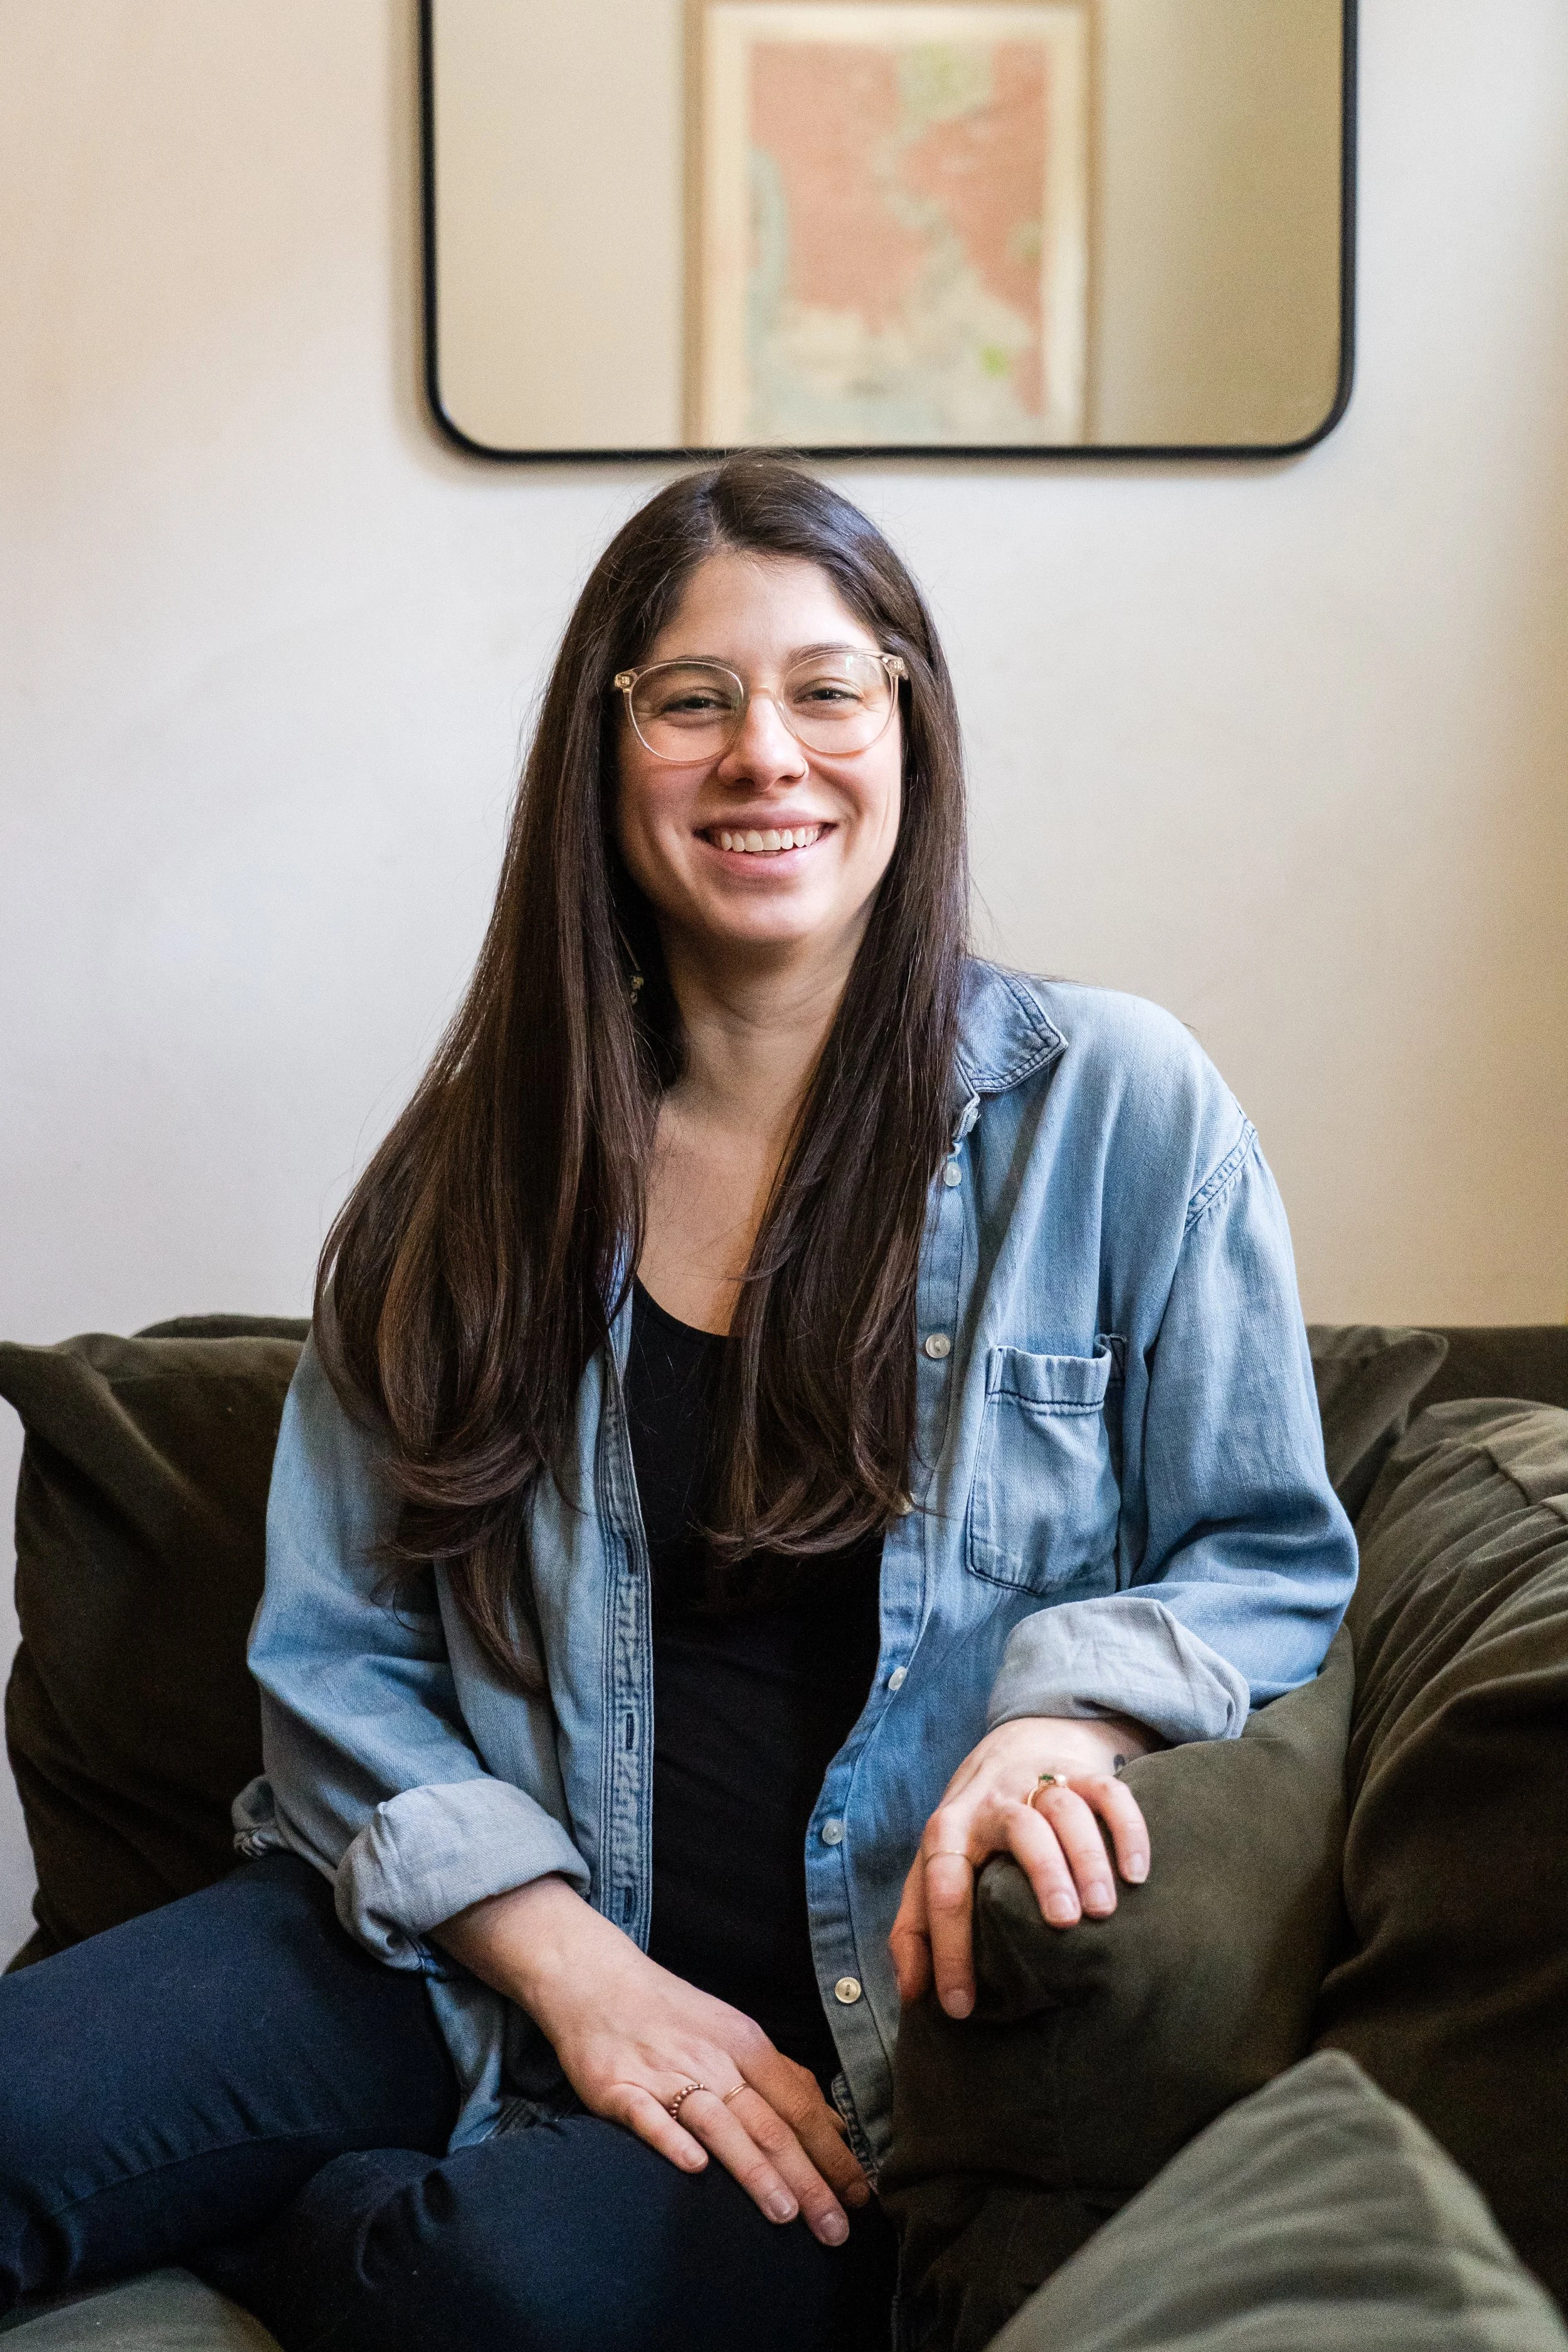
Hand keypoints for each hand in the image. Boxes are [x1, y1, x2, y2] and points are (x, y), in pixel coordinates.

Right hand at [436, 1877, 869, 2245]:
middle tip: (835, 2230)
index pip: (799, 2104)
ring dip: (753, 2170)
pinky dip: (672, 2141)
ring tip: (783, 2215)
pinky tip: (694, 2168)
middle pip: (768, 2123)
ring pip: (719, 2125)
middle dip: (807, 2180)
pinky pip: (647, 2117)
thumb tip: (832, 2125)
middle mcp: (712, 2059)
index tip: (860, 2196)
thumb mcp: (734, 2033)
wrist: (596, 1979)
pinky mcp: (617, 2087)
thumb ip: (779, 2078)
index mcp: (745, 2044)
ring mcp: (664, 2074)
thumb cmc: (673, 2014)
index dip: (832, 2151)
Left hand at [889, 1714, 1153, 2020]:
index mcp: (949, 1830)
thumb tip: (911, 1992)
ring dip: (1088, 1856)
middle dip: (1044, 1873)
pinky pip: (1109, 1792)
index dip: (949, 1949)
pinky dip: (1127, 1829)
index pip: (944, 1887)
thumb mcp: (933, 1869)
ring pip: (1067, 1809)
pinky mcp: (1084, 1774)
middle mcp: (994, 1803)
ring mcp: (1042, 1783)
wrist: (1013, 1746)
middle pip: (1020, 1829)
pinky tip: (1137, 1874)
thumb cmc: (972, 1830)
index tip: (962, 2006)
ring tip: (1103, 1909)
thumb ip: (914, 1928)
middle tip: (1065, 1923)